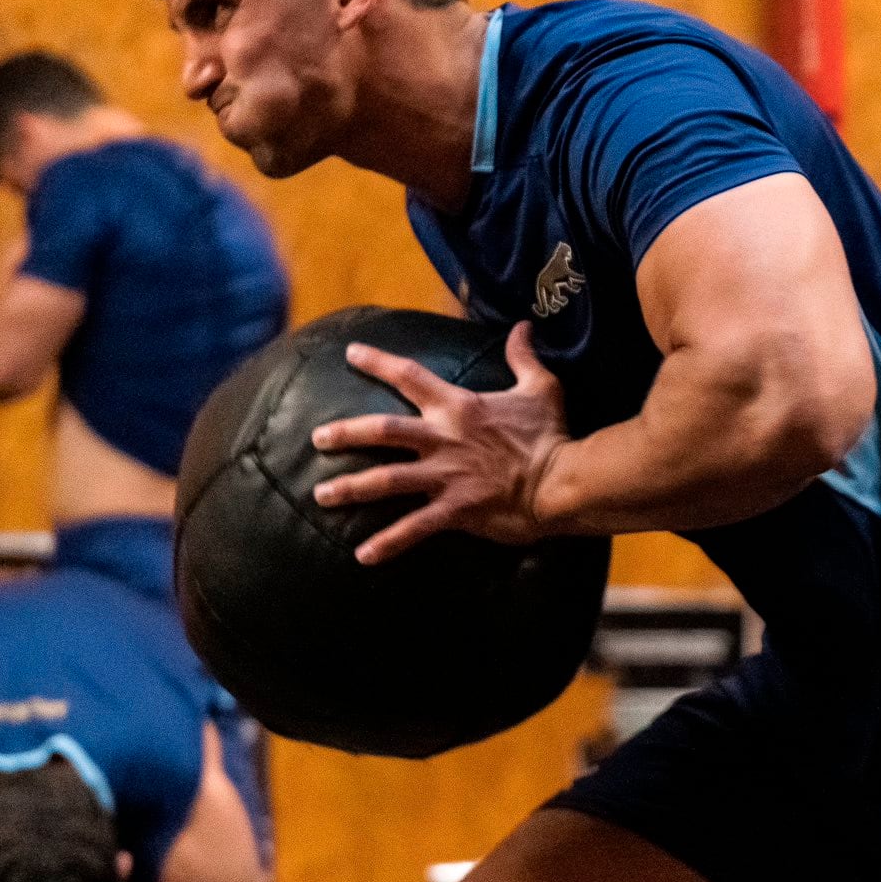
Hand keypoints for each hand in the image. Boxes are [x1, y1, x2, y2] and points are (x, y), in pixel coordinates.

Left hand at [311, 322, 567, 564]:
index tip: (351, 353)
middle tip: (317, 438)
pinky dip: (387, 542)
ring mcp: (446, 476)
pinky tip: (362, 555)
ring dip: (350, 488)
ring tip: (321, 495)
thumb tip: (523, 326)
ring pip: (386, 481)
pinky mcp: (455, 510)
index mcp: (459, 407)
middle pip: (382, 431)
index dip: (378, 362)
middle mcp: (444, 438)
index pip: (410, 376)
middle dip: (345, 433)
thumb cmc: (551, 435)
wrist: (562, 481)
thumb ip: (524, 357)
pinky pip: (414, 528)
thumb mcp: (541, 388)